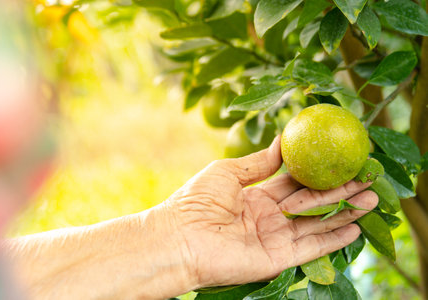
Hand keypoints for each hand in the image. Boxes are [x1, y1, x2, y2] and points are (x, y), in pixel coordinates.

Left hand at [165, 136, 377, 288]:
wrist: (179, 238)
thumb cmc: (196, 201)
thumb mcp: (227, 172)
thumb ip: (258, 162)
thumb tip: (281, 140)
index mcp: (258, 196)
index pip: (296, 183)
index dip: (318, 172)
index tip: (339, 160)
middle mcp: (271, 217)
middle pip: (313, 201)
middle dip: (340, 190)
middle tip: (367, 177)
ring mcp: (275, 238)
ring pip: (317, 223)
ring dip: (344, 212)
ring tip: (371, 198)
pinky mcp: (278, 258)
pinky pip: (311, 248)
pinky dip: (333, 239)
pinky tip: (355, 228)